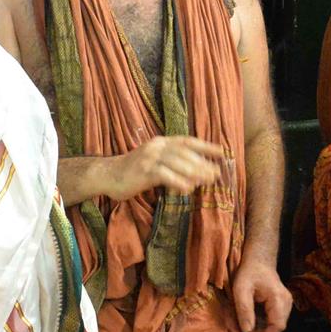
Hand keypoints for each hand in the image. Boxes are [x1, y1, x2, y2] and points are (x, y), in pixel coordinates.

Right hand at [107, 136, 224, 200]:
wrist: (108, 175)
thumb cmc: (134, 172)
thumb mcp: (155, 164)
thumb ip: (173, 166)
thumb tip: (196, 176)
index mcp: (161, 142)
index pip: (187, 142)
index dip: (205, 146)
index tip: (222, 152)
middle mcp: (157, 146)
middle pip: (185, 153)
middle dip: (203, 163)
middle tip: (217, 173)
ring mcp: (149, 158)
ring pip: (177, 162)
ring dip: (195, 172)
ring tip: (207, 181)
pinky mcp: (143, 171)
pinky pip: (165, 175)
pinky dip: (178, 182)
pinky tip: (188, 189)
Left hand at [231, 258, 292, 331]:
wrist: (259, 260)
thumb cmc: (249, 272)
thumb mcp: (241, 289)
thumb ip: (244, 309)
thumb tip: (247, 331)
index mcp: (278, 298)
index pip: (277, 325)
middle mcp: (287, 301)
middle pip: (278, 326)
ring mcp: (287, 302)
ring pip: (277, 323)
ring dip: (263, 328)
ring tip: (249, 325)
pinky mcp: (283, 304)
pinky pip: (276, 318)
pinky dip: (265, 322)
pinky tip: (254, 319)